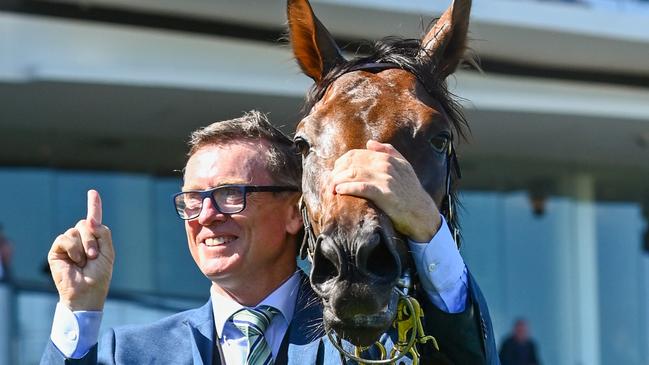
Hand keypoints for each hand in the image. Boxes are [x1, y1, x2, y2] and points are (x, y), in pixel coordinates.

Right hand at [48, 190, 113, 310]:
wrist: (87, 292)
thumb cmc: (99, 275)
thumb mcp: (108, 252)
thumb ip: (103, 233)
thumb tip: (89, 220)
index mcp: (95, 239)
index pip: (93, 219)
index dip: (94, 205)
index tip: (93, 192)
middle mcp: (80, 239)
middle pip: (86, 223)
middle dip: (93, 238)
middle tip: (94, 255)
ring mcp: (68, 244)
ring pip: (76, 230)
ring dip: (84, 246)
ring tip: (85, 261)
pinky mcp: (57, 250)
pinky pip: (65, 238)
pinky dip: (73, 249)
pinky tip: (75, 261)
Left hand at [331, 140, 440, 241]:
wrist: (422, 212)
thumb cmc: (410, 191)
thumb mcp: (403, 166)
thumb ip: (388, 152)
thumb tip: (370, 143)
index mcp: (386, 158)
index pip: (355, 155)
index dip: (340, 163)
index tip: (334, 173)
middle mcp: (385, 165)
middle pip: (351, 164)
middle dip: (336, 173)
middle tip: (329, 183)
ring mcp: (385, 179)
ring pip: (353, 174)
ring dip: (338, 181)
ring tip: (331, 189)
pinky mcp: (385, 194)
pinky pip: (361, 188)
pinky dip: (348, 188)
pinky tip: (340, 192)